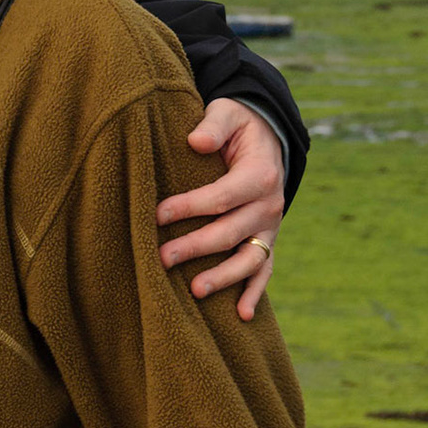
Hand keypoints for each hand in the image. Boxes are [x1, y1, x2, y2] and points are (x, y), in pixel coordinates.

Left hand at [155, 98, 284, 320]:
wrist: (268, 137)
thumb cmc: (238, 125)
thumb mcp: (228, 113)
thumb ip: (213, 124)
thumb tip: (196, 141)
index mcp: (260, 175)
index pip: (222, 196)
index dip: (189, 207)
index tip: (157, 214)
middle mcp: (270, 206)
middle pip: (230, 232)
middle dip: (195, 247)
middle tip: (162, 258)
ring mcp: (270, 228)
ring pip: (249, 259)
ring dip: (223, 277)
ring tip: (194, 290)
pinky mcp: (267, 241)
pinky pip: (264, 270)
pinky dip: (255, 293)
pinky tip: (240, 315)